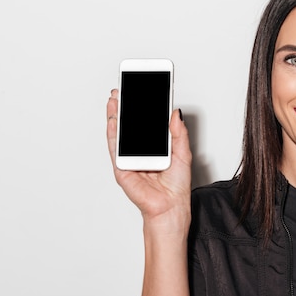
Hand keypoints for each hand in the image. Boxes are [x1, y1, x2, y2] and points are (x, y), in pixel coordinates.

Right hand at [106, 89, 191, 231]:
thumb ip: (178, 133)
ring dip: (116, 114)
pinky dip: (113, 131)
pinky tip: (113, 118)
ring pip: (120, 132)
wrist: (171, 208)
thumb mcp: (183, 153)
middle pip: (132, 125)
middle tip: (126, 88)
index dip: (145, 107)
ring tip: (116, 97)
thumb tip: (175, 112)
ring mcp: (130, 158)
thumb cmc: (176, 187)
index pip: (148, 123)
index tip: (145, 90)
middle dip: (127, 106)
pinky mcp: (122, 168)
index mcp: (156, 147)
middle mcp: (142, 151)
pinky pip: (115, 147)